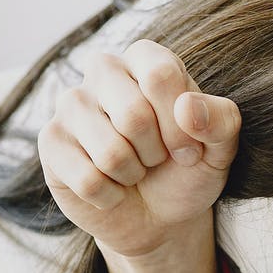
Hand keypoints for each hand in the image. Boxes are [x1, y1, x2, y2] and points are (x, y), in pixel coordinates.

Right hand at [39, 40, 241, 260]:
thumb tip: (188, 108)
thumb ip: (220, 121)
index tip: (189, 148)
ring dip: (132, 175)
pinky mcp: (51, 141)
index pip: (160, 76)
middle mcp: (103, 70)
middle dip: (156, 153)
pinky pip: (88, 180)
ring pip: (110, 153)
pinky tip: (110, 186)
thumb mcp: (220, 148)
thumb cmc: (187, 170)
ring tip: (133, 170)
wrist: (159, 215)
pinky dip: (110, 196)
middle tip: (157, 158)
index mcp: (145, 57)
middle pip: (133, 115)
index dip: (181, 126)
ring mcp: (71, 104)